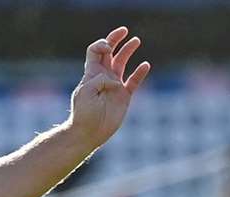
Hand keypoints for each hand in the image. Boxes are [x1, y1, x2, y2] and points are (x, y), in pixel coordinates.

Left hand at [69, 26, 150, 149]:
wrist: (88, 132)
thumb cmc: (83, 113)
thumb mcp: (86, 91)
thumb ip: (100, 80)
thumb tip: (115, 81)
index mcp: (92, 73)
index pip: (96, 50)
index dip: (102, 44)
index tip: (108, 49)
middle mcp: (103, 76)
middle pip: (110, 52)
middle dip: (115, 39)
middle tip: (124, 31)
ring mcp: (114, 86)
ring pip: (122, 63)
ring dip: (128, 50)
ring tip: (136, 40)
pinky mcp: (124, 96)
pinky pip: (134, 81)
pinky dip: (140, 73)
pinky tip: (145, 65)